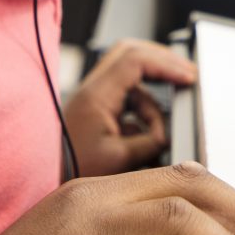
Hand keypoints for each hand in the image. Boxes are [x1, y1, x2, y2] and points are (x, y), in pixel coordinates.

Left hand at [64, 38, 196, 175]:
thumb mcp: (117, 160)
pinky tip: (149, 140)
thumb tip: (166, 136)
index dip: (165, 64)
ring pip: (135, 83)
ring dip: (154, 106)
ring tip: (159, 137)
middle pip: (133, 54)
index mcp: (97, 95)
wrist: (46, 180)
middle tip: (185, 75)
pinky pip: (130, 101)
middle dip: (162, 63)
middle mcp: (95, 90)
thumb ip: (149, 144)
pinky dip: (145, 116)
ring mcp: (96, 98)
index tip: (187, 76)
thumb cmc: (71, 170)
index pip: (135, 59)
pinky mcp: (99, 111)